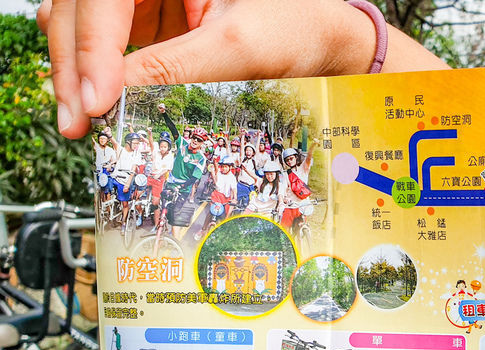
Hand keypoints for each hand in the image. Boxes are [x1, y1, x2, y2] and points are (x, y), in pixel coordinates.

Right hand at [38, 0, 446, 138]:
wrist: (327, 41)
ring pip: (84, 23)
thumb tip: (115, 98)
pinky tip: (97, 101)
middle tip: (76, 121)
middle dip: (75, 65)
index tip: (95, 101)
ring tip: (83, 119)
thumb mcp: (238, 48)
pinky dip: (99, 72)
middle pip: (80, 8)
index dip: (90, 48)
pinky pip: (108, 41)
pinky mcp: (151, 19)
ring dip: (79, 71)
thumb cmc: (299, 29)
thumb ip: (174, 68)